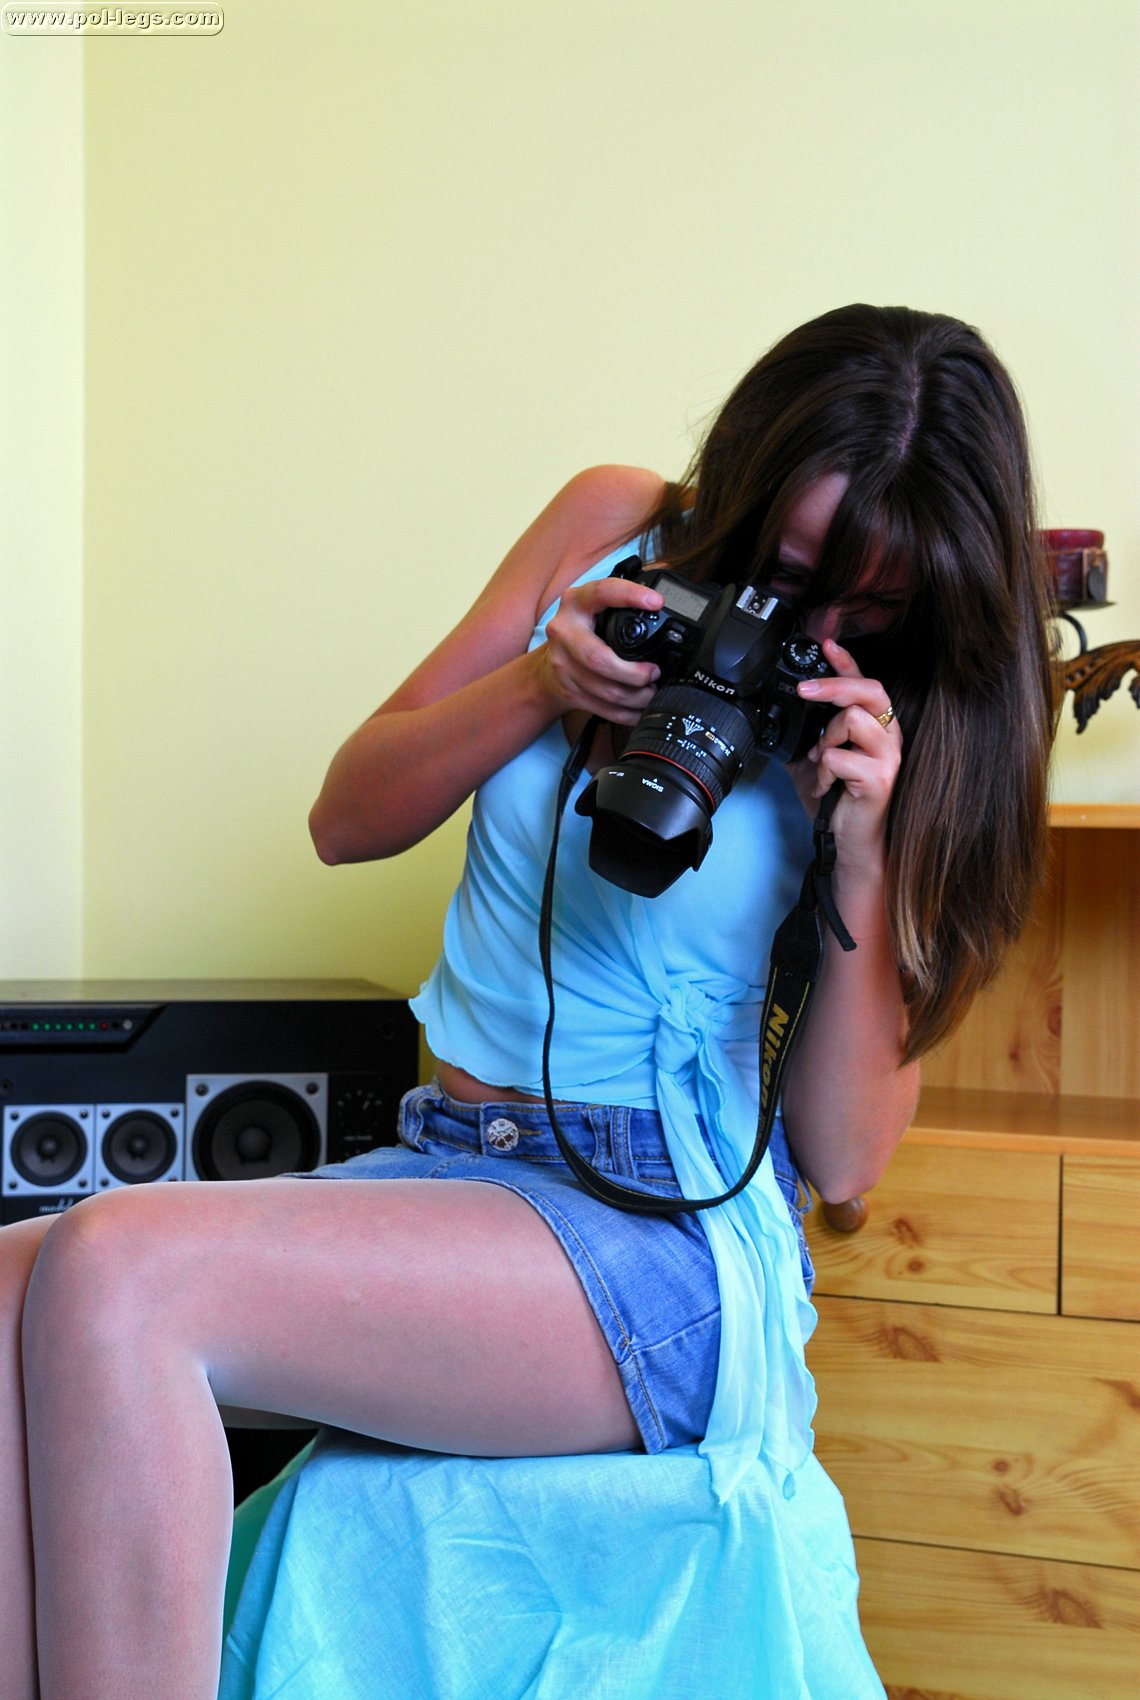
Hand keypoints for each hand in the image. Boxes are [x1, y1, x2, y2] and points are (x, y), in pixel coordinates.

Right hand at [539, 574, 664, 723]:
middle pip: (600, 658)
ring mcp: (562, 664)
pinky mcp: (568, 690)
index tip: (657, 602)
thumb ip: (621, 603)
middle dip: (634, 672)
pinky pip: (604, 708)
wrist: (546, 667)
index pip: (602, 593)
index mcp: (576, 603)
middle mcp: (563, 630)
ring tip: (651, 691)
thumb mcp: (594, 609)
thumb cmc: (582, 633)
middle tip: (655, 672)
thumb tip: (664, 600)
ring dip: (636, 696)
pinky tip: (639, 708)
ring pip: (606, 689)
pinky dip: (627, 713)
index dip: (630, 596)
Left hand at [789, 638, 901, 879]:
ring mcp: (888, 757)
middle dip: (834, 684)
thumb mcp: (812, 762)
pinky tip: (826, 786)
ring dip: (826, 739)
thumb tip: (776, 716)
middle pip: (869, 690)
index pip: (865, 683)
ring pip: (854, 719)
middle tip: (805, 691)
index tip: (826, 643)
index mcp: (874, 726)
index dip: (847, 661)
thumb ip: (804, 737)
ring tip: (821, 761)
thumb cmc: (837, 801)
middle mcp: (887, 736)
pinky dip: (824, 771)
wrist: (848, 842)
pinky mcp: (880, 779)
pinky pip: (841, 758)